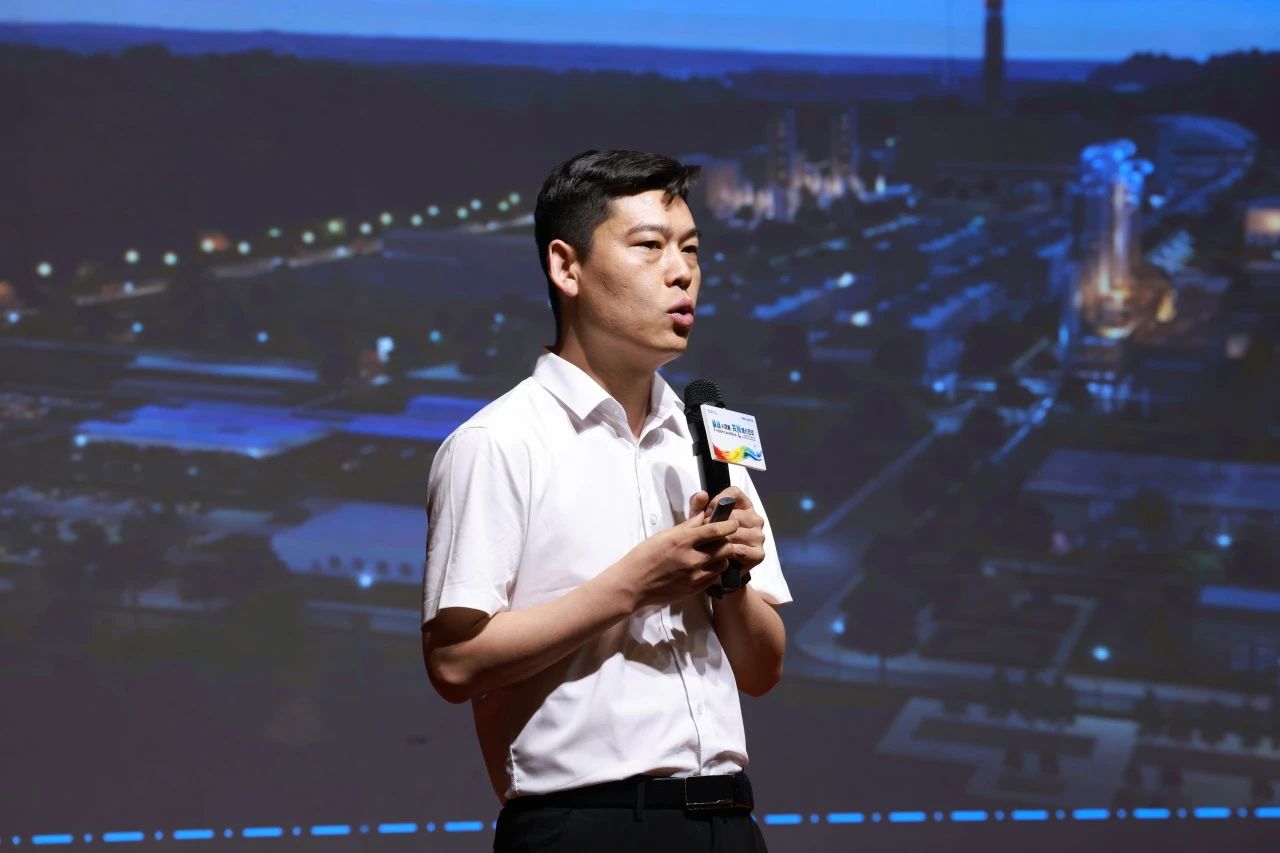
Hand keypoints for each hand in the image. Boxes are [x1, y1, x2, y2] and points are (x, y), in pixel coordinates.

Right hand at [612, 507, 738, 609]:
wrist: (632, 585)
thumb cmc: (642, 557)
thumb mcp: (662, 536)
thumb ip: (685, 527)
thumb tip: (701, 517)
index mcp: (682, 540)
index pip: (715, 530)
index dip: (728, 525)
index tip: (733, 523)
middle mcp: (692, 558)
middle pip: (724, 547)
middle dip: (726, 541)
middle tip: (722, 539)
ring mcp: (694, 576)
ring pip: (723, 564)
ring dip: (722, 557)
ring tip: (714, 554)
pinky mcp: (694, 589)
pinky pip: (714, 578)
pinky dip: (715, 571)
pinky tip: (706, 567)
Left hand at [690, 488, 766, 576]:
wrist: (714, 569)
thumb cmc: (708, 540)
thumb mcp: (700, 521)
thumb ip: (698, 506)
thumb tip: (702, 494)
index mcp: (744, 506)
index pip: (734, 493)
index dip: (718, 500)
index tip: (706, 512)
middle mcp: (755, 519)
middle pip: (735, 515)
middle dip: (716, 524)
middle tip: (703, 533)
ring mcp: (759, 536)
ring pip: (737, 533)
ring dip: (720, 539)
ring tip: (708, 544)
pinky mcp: (758, 554)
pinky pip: (740, 550)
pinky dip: (727, 553)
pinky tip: (718, 555)